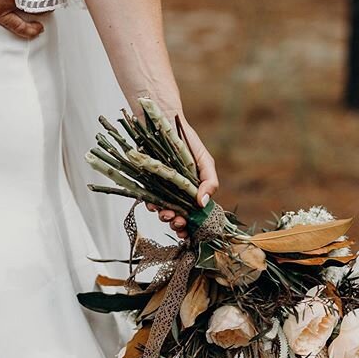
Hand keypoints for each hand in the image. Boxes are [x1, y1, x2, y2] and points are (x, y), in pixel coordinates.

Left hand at [147, 117, 218, 239]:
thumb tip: (203, 204)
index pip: (195, 215)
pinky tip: (154, 205)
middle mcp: (179, 194)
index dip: (192, 227)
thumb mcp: (205, 161)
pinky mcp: (149, 185)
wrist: (163, 125)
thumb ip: (210, 182)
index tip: (189, 232)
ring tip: (166, 215)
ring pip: (164, 212)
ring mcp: (164, 191)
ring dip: (165, 218)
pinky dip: (151, 205)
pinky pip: (149, 200)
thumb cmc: (188, 142)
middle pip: (179, 217)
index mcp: (194, 192)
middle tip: (177, 223)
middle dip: (178, 225)